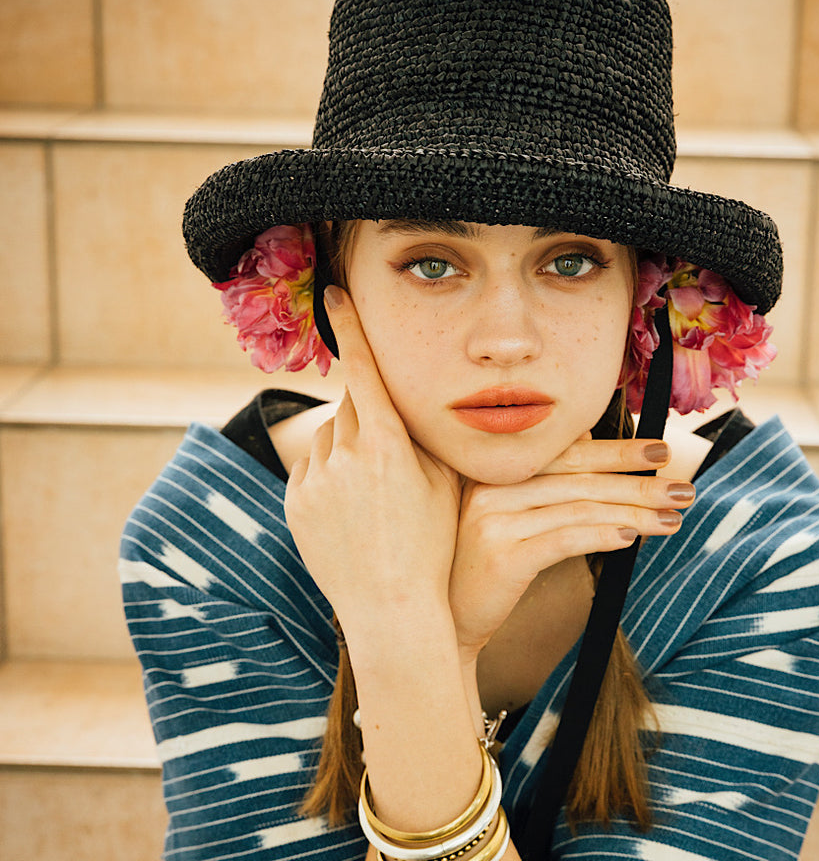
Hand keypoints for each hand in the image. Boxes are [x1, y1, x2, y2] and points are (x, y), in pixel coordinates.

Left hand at [284, 287, 461, 637]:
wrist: (391, 609)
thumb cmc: (432, 541)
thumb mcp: (443, 479)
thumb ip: (420, 433)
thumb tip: (404, 398)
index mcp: (386, 445)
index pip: (364, 369)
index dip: (351, 327)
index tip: (335, 292)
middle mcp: (343, 456)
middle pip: (352, 406)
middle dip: (369, 413)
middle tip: (391, 453)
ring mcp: (313, 482)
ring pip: (329, 437)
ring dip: (349, 447)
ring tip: (375, 495)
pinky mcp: (294, 504)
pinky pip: (310, 468)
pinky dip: (329, 475)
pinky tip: (353, 510)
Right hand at [449, 434, 693, 659]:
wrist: (444, 621)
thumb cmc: (485, 566)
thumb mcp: (512, 517)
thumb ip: (548, 484)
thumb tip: (600, 450)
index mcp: (497, 468)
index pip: (567, 451)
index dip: (617, 449)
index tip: (661, 451)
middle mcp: (492, 485)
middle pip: (578, 474)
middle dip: (636, 478)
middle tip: (682, 486)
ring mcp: (493, 518)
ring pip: (579, 505)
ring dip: (633, 511)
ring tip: (673, 518)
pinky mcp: (501, 555)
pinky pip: (562, 538)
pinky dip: (600, 535)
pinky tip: (631, 538)